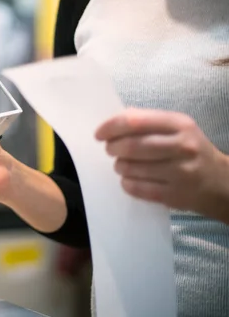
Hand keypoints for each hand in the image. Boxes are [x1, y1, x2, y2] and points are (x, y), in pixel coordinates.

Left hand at [95, 108, 228, 217]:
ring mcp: (180, 172)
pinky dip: (126, 183)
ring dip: (119, 166)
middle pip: (132, 146)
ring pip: (132, 168)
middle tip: (110, 150)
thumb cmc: (189, 150)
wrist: (219, 182)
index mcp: (180, 124)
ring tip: (121, 165)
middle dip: (113, 148)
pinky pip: (138, 188)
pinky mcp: (175, 195)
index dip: (111, 127)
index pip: (135, 121)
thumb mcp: (176, 128)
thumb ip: (146, 121)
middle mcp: (182, 146)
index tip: (99, 134)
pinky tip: (128, 179)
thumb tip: (113, 121)